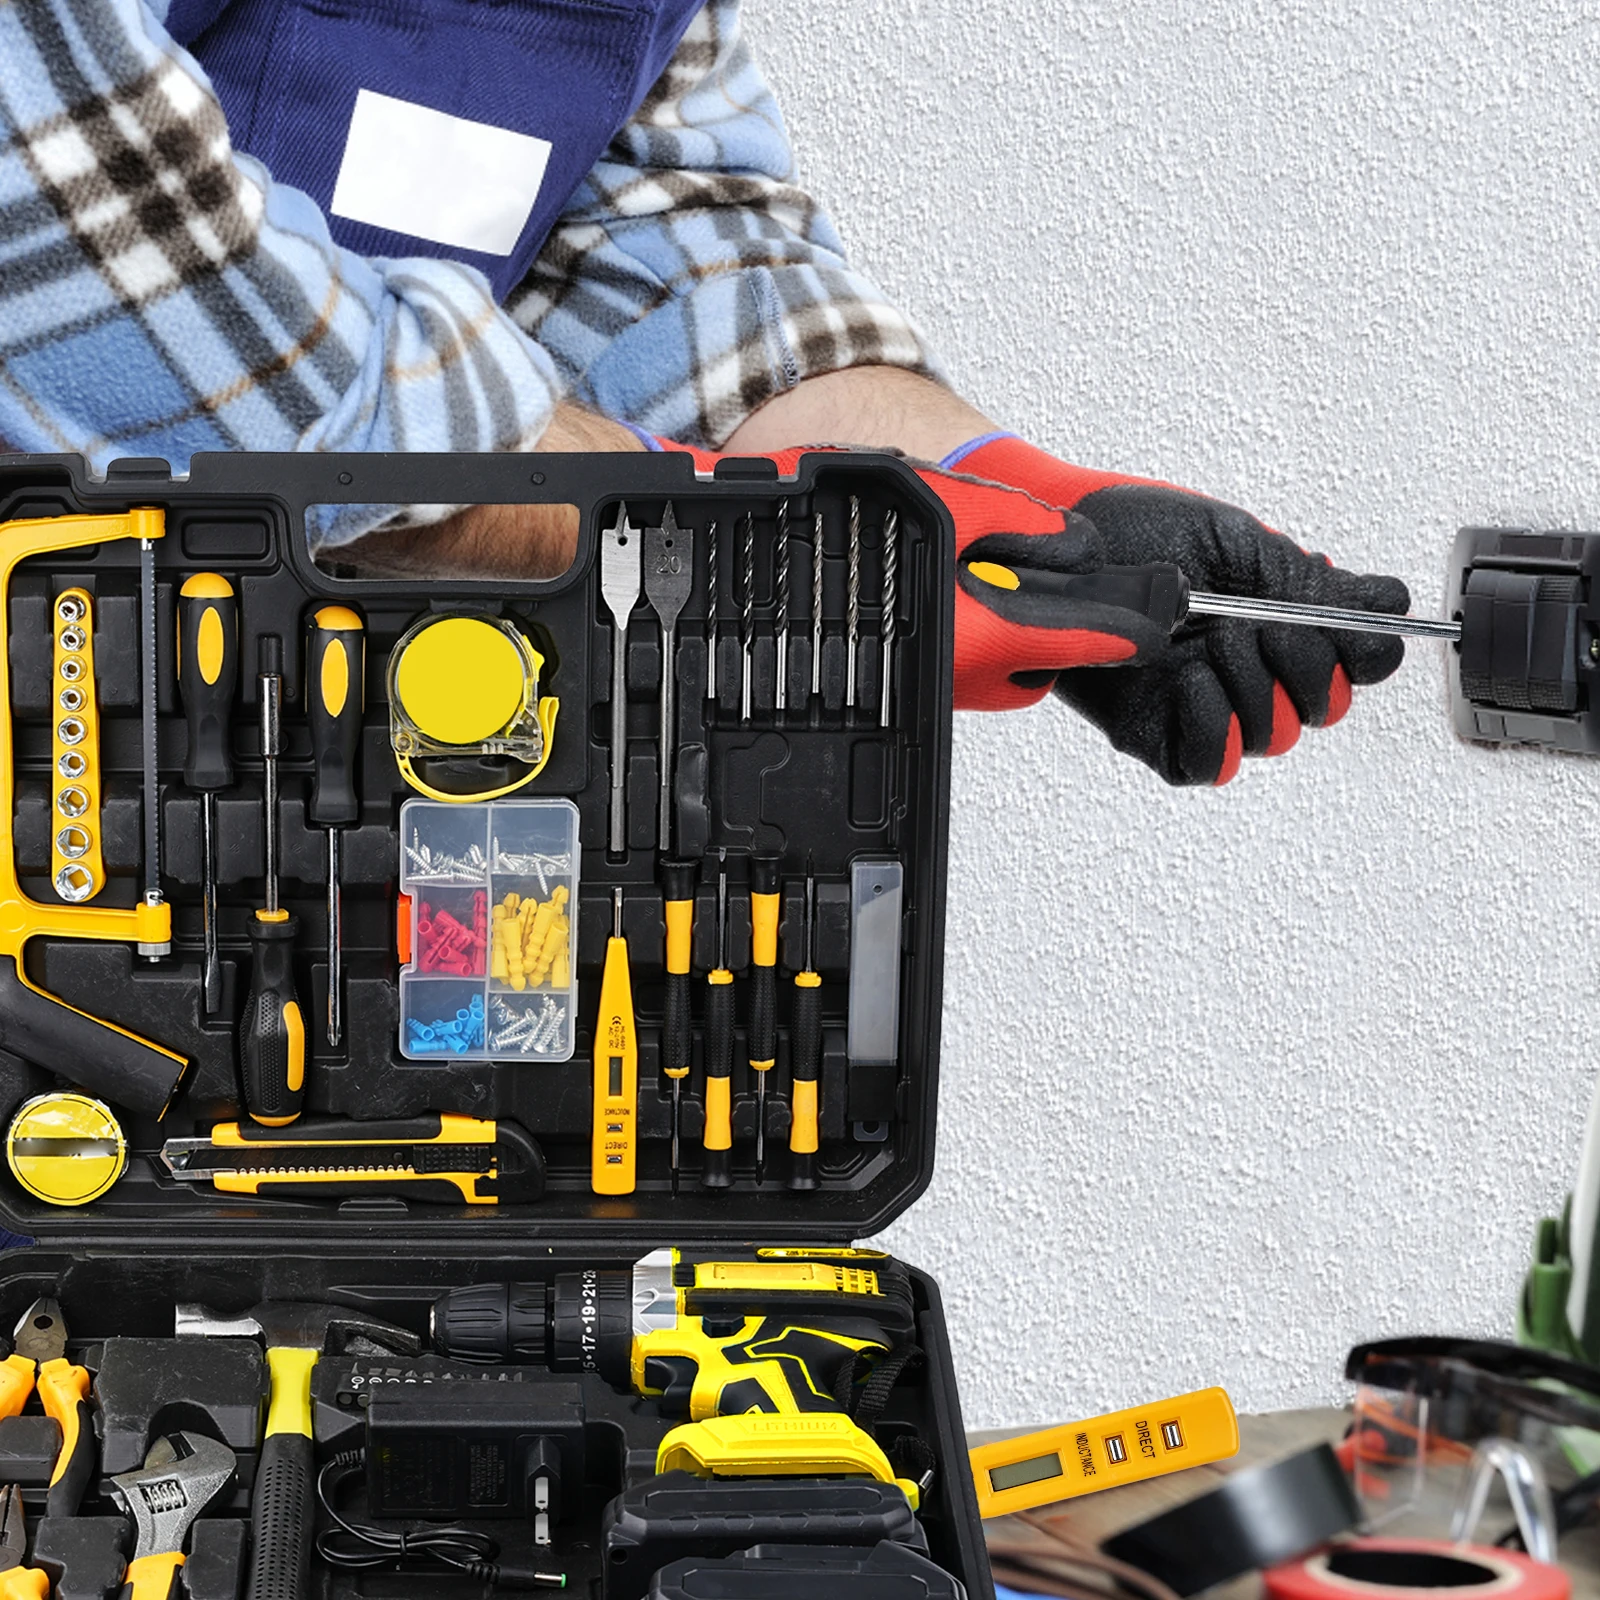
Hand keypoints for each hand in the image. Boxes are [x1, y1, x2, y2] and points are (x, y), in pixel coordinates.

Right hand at [646, 433, 1170, 708]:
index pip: (1084, 638)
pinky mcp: (905, 680)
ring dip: (1011, 623)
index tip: (1165, 615)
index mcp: (976, 632)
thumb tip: (1072, 544)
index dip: (1131, 624)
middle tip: (1037, 564)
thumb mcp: (944, 501)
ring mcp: (930, 683)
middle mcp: (957, 674)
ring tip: (975, 564)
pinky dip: (973, 631)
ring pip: (1004, 666)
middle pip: (1044, 660)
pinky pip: (965, 665)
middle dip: (1056, 620)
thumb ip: (1018, 523)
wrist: (747, 550)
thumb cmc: (831, 524)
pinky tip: (944, 588)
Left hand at [946, 434, 1409, 784]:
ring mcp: (1204, 704)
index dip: (1361, 652)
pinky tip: (1189, 678)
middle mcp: (1249, 668)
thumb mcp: (1237, 542)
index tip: (1343, 626)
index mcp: (1278, 621)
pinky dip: (1212, 725)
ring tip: (1210, 641)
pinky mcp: (1157, 735)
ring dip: (1254, 687)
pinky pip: (1209, 762)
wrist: (1062, 550)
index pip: (1358, 663)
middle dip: (1303, 664)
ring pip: (1274, 735)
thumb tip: (1389, 604)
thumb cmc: (1134, 532)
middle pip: (1325, 707)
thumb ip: (1312, 582)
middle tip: (1256, 625)